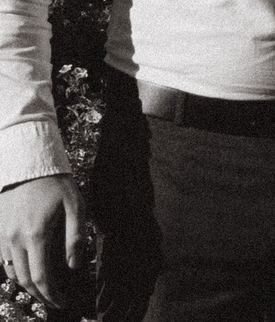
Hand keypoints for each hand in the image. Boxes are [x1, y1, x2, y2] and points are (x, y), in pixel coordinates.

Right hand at [0, 173, 88, 315]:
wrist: (28, 165)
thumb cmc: (56, 184)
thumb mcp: (75, 206)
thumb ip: (75, 238)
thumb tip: (74, 267)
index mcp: (36, 235)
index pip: (41, 276)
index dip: (52, 294)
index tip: (64, 301)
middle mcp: (15, 240)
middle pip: (24, 280)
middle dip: (41, 295)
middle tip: (56, 300)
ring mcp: (3, 237)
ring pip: (11, 273)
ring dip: (27, 285)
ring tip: (45, 289)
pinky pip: (4, 261)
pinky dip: (16, 272)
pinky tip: (30, 270)